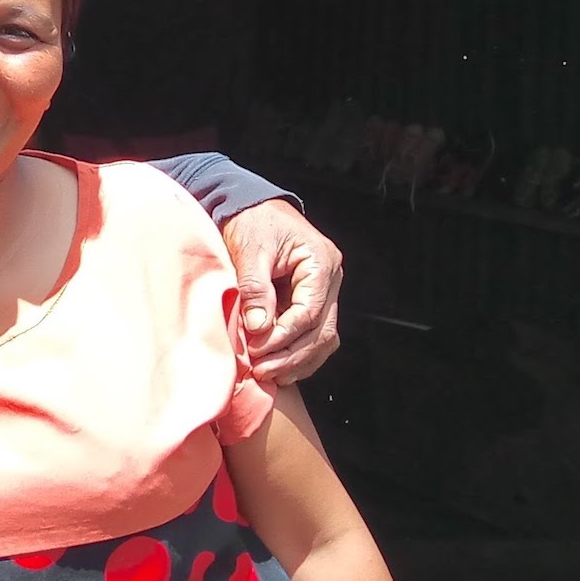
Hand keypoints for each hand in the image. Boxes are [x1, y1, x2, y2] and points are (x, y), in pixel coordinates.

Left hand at [223, 198, 342, 384]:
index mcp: (321, 262)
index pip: (309, 312)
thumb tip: (258, 328)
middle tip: (261, 370)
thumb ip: (255, 288)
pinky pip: (314, 333)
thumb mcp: (249, 250)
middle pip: (322, 330)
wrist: (250, 206)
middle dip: (291, 355)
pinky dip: (299, 353)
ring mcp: (325, 290)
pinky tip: (279, 368)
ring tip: (269, 374)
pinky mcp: (312, 299)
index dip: (284, 336)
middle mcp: (330, 278)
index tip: (256, 351)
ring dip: (298, 360)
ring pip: (323, 337)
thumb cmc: (251, 222)